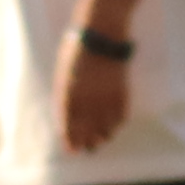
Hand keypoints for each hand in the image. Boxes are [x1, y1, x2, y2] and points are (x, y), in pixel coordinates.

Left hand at [56, 33, 134, 155]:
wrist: (101, 34)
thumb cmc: (76, 49)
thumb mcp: (63, 72)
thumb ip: (65, 94)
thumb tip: (67, 114)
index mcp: (68, 95)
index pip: (69, 126)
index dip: (70, 140)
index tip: (71, 150)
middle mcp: (87, 101)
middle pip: (87, 131)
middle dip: (86, 143)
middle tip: (87, 149)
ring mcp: (105, 98)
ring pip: (106, 128)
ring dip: (102, 137)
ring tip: (100, 140)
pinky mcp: (120, 92)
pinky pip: (120, 116)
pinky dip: (117, 124)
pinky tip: (114, 127)